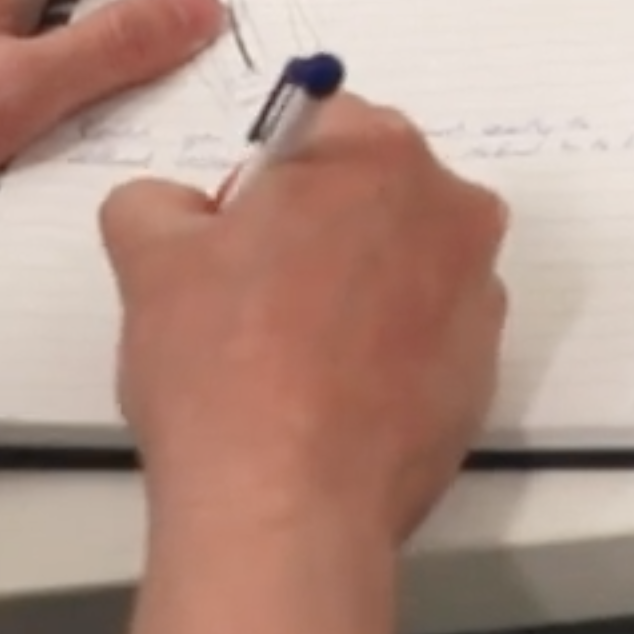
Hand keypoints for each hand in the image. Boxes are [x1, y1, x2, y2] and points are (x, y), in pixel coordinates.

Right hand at [104, 96, 510, 548]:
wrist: (286, 508)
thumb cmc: (224, 371)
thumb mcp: (149, 258)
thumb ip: (157, 202)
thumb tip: (174, 209)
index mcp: (378, 155)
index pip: (319, 126)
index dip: (265, 180)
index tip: (235, 233)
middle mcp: (452, 211)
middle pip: (372, 192)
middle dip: (316, 228)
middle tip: (251, 297)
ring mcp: (479, 295)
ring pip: (403, 264)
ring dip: (355, 289)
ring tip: (287, 356)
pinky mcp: (483, 372)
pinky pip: (426, 335)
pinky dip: (386, 351)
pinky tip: (328, 396)